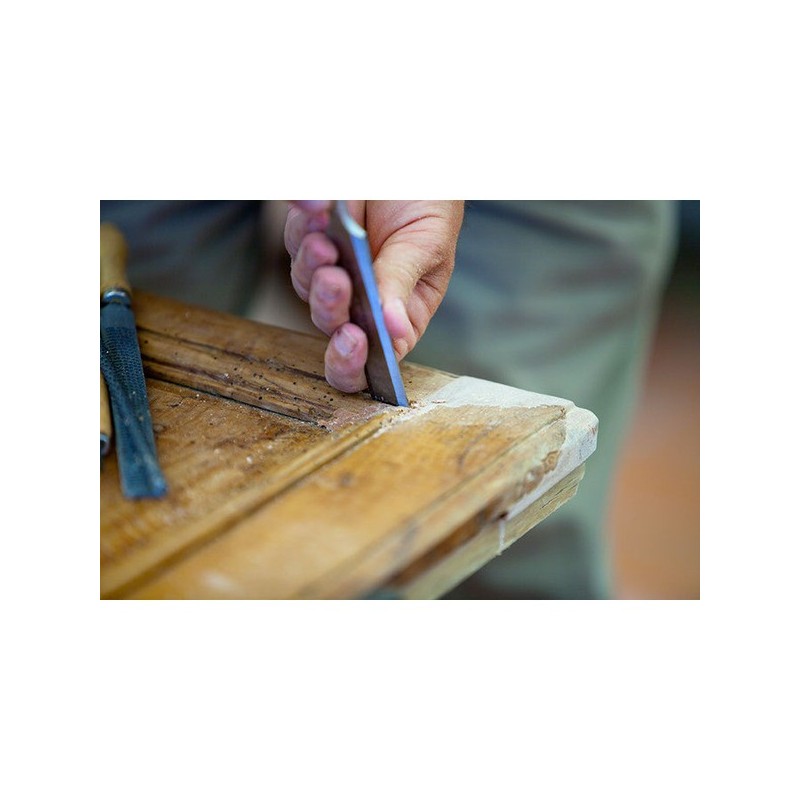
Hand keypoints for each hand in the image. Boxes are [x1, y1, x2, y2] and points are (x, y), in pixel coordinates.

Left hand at [284, 201, 463, 392]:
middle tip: (335, 278)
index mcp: (401, 312)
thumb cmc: (430, 199)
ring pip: (307, 286)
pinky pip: (296, 244)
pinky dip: (305, 228)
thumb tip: (392, 331)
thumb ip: (401, 282)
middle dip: (329, 306)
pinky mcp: (312, 238)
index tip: (351, 338)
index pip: (374, 358)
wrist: (407, 152)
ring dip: (313, 265)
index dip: (354, 362)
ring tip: (326, 238)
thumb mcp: (427, 241)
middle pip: (331, 325)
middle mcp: (364, 298)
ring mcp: (335, 269)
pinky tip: (322, 210)